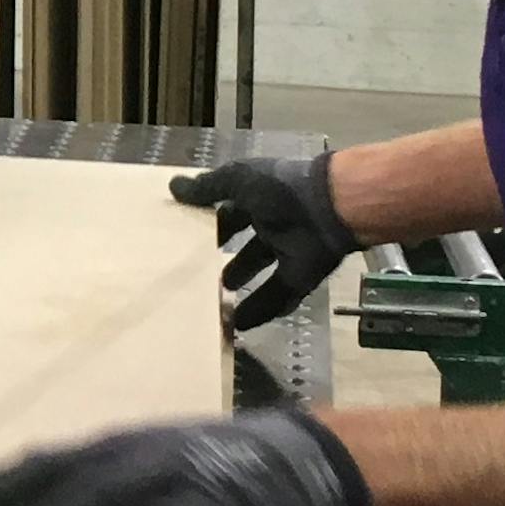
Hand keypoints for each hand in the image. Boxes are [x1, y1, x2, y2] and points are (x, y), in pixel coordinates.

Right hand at [170, 155, 357, 328]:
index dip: (214, 226)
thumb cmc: (282, 188)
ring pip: (263, 274)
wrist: (330, 207)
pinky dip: (260, 311)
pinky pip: (279, 296)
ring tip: (218, 306)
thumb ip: (208, 187)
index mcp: (261, 199)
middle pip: (249, 248)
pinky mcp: (302, 275)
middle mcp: (275, 225)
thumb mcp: (238, 180)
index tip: (190, 242)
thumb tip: (173, 186)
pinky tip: (239, 325)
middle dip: (231, 263)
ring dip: (244, 289)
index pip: (232, 214)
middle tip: (207, 280)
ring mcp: (290, 252)